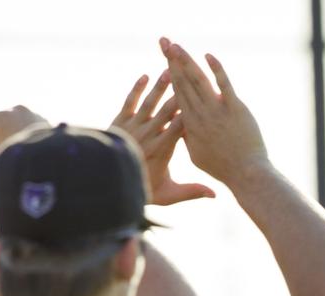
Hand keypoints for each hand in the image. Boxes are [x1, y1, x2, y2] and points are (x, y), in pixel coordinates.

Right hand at [0, 105, 47, 171]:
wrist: (52, 171)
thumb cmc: (18, 168)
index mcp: (4, 115)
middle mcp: (18, 110)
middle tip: (9, 156)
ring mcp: (32, 113)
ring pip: (8, 125)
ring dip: (9, 138)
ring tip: (21, 155)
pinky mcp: (42, 120)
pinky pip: (23, 126)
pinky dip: (23, 137)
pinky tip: (32, 151)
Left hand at [111, 70, 215, 205]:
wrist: (108, 183)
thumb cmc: (143, 190)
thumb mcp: (168, 195)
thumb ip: (191, 192)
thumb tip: (215, 195)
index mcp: (163, 149)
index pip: (181, 128)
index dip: (192, 113)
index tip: (204, 101)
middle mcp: (149, 135)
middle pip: (167, 111)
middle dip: (178, 94)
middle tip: (188, 78)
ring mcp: (133, 127)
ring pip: (149, 103)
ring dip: (159, 87)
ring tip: (169, 71)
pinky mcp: (120, 122)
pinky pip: (129, 102)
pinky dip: (137, 89)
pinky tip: (145, 76)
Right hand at [161, 38, 269, 186]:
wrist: (246, 174)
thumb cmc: (223, 168)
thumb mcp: (198, 155)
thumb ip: (188, 137)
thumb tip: (181, 128)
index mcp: (190, 125)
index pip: (177, 94)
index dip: (170, 74)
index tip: (164, 59)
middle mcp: (200, 115)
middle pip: (183, 82)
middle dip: (172, 61)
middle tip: (164, 42)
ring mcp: (217, 111)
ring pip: (198, 81)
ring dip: (187, 61)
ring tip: (176, 45)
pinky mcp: (235, 109)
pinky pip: (224, 85)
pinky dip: (216, 69)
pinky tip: (208, 56)